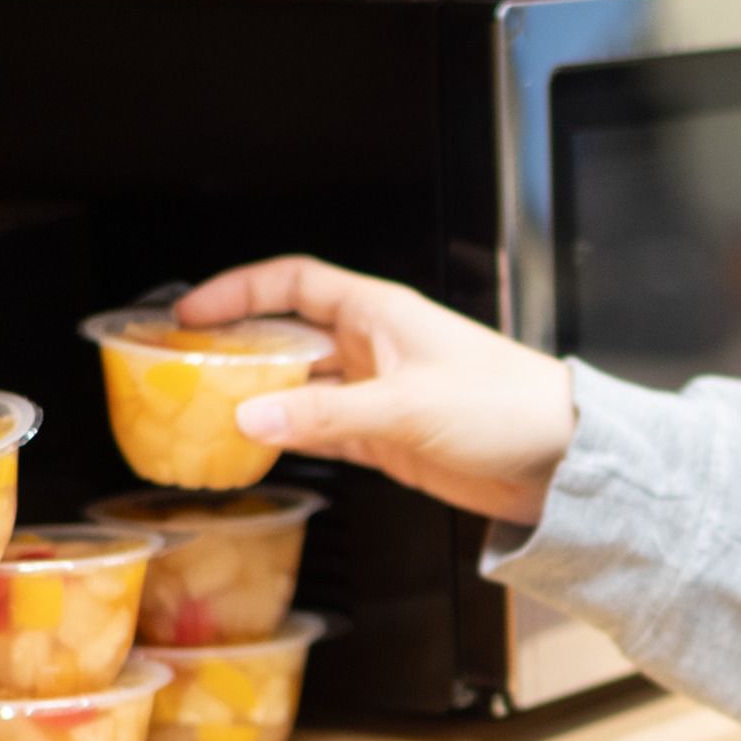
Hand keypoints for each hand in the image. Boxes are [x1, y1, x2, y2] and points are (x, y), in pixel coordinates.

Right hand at [175, 256, 576, 524]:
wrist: (561, 458)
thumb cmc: (507, 407)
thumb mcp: (408, 406)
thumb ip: (327, 415)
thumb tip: (248, 419)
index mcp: (381, 314)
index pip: (295, 283)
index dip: (240, 291)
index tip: (190, 313)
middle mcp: (374, 346)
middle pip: (287, 336)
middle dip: (235, 348)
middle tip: (179, 369)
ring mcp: (377, 392)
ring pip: (298, 387)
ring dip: (255, 398)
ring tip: (199, 413)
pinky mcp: (385, 436)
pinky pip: (319, 429)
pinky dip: (285, 437)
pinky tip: (253, 447)